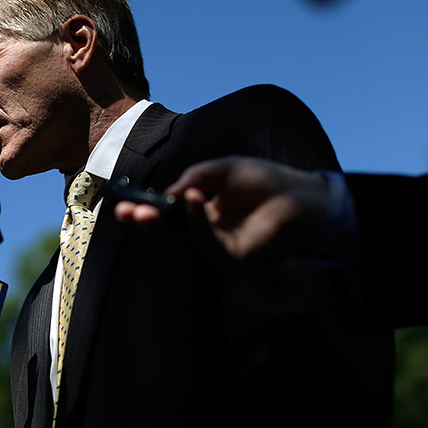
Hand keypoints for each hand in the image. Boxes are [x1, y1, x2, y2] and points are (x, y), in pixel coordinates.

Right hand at [115, 157, 329, 260]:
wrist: (305, 194)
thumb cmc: (266, 181)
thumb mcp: (222, 169)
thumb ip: (193, 178)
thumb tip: (167, 195)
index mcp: (203, 212)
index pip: (168, 215)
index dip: (145, 210)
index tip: (122, 204)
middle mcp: (208, 232)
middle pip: (169, 233)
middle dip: (145, 224)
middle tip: (123, 214)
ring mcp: (221, 247)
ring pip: (185, 238)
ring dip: (166, 222)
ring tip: (149, 209)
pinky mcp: (235, 258)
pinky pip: (209, 242)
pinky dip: (198, 221)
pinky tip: (195, 199)